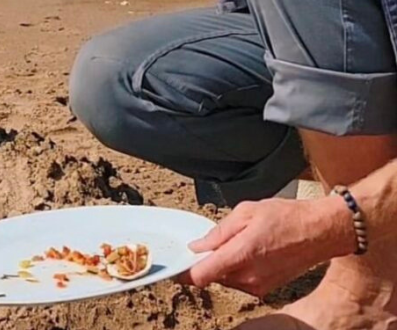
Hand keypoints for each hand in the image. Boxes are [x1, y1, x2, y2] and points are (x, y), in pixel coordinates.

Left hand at [182, 196, 353, 296]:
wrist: (323, 232)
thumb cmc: (288, 217)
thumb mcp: (247, 212)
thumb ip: (219, 232)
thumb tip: (197, 246)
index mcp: (241, 255)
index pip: (200, 276)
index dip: (184, 272)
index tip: (178, 264)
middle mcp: (248, 277)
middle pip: (212, 276)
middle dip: (208, 261)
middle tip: (215, 241)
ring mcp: (259, 286)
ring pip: (226, 279)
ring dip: (224, 264)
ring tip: (241, 241)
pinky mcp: (267, 289)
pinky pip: (241, 281)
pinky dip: (238, 269)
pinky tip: (251, 250)